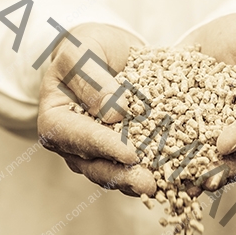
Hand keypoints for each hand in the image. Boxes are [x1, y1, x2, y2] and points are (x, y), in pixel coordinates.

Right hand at [38, 23, 156, 195]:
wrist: (105, 53)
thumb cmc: (87, 47)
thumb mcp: (82, 52)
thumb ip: (91, 79)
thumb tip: (113, 114)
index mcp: (56, 121)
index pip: (80, 137)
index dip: (105, 147)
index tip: (130, 154)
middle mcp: (74, 146)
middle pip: (97, 166)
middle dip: (124, 177)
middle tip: (148, 184)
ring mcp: (98, 154)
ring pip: (118, 174)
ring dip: (142, 182)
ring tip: (166, 187)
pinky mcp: (123, 155)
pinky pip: (138, 168)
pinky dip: (158, 174)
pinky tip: (179, 180)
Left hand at [178, 14, 235, 189]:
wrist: (214, 41)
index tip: (225, 143)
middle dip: (223, 168)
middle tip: (203, 180)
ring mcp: (229, 139)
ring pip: (221, 163)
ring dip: (202, 176)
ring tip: (183, 186)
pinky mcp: (203, 140)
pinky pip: (195, 156)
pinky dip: (181, 166)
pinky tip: (164, 176)